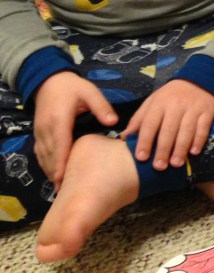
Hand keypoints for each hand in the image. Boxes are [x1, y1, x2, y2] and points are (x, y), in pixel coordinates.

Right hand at [33, 71, 118, 187]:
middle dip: (57, 173)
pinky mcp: (39, 133)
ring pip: (44, 156)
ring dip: (51, 171)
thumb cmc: (72, 87)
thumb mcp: (89, 92)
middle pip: (51, 155)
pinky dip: (46, 164)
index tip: (64, 179)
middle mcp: (47, 129)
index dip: (62, 163)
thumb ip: (101, 107)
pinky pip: (41, 153)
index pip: (60, 145)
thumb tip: (114, 121)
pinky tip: (54, 174)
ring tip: (61, 188)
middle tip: (66, 192)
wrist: (49, 81)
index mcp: (60, 120)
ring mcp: (40, 132)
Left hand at [122, 79, 213, 170]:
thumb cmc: (171, 95)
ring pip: (186, 130)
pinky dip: (198, 140)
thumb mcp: (152, 102)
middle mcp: (176, 105)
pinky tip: (194, 152)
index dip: (145, 141)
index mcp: (159, 103)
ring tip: (176, 164)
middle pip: (168, 129)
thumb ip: (139, 119)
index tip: (141, 157)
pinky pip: (203, 128)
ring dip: (180, 148)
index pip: (150, 123)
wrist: (199, 79)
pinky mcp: (207, 111)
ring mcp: (193, 108)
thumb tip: (124, 138)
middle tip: (158, 167)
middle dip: (163, 149)